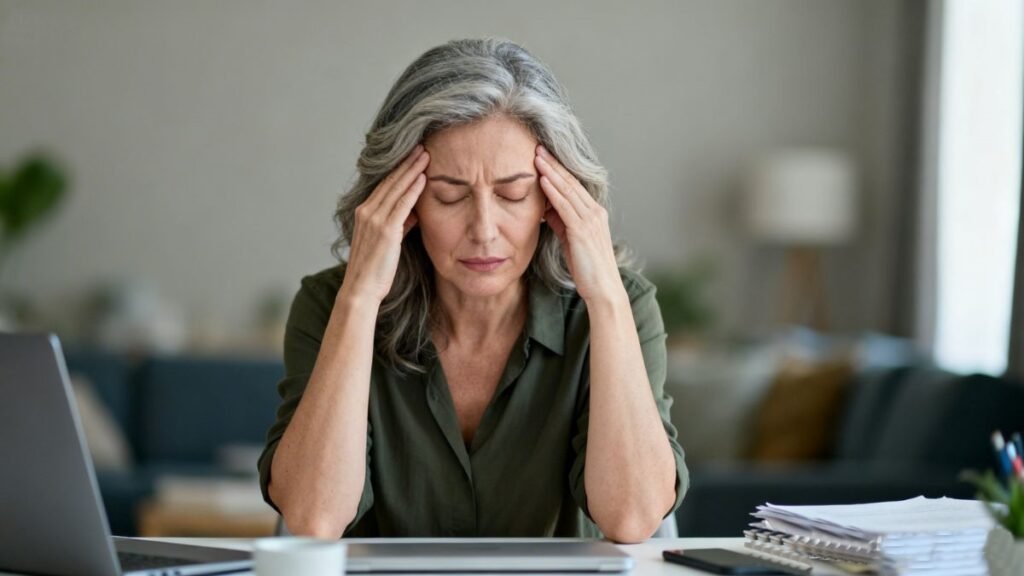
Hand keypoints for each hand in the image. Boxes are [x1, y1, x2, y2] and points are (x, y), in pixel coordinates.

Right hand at [340, 145, 429, 303]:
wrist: (362, 289)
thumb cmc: (375, 270)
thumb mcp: (388, 243)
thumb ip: (399, 225)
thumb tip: (413, 213)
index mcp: (364, 213)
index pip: (384, 185)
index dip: (399, 169)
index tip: (412, 156)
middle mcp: (366, 212)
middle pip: (390, 181)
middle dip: (406, 163)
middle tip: (421, 147)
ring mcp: (374, 220)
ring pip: (396, 188)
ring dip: (412, 170)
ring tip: (425, 154)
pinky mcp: (385, 230)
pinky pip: (402, 204)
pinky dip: (413, 189)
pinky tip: (423, 177)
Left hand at [534, 145, 622, 302]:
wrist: (603, 289)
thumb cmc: (587, 269)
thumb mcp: (571, 241)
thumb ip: (561, 223)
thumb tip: (546, 209)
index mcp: (594, 213)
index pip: (573, 186)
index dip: (558, 170)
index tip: (543, 156)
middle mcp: (595, 212)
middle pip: (571, 182)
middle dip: (553, 164)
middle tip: (538, 147)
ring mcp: (590, 220)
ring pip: (568, 190)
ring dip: (551, 172)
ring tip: (536, 157)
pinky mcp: (582, 230)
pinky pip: (565, 206)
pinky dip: (553, 191)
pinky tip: (543, 180)